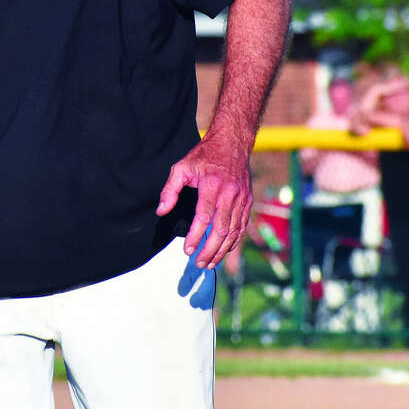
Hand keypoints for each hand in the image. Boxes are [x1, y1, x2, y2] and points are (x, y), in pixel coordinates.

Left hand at [156, 133, 251, 268]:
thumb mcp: (181, 167)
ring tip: (210, 263)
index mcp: (212, 185)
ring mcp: (242, 199)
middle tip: (198, 263)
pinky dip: (234, 242)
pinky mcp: (248, 202)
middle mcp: (230, 193)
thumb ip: (170, 190)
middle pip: (221, 230)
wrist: (232, 144)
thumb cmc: (204, 156)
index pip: (204, 217)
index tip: (188, 250)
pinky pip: (242, 227)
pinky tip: (224, 251)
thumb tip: (161, 211)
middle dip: (209, 250)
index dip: (196, 236)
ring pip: (233, 232)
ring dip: (222, 250)